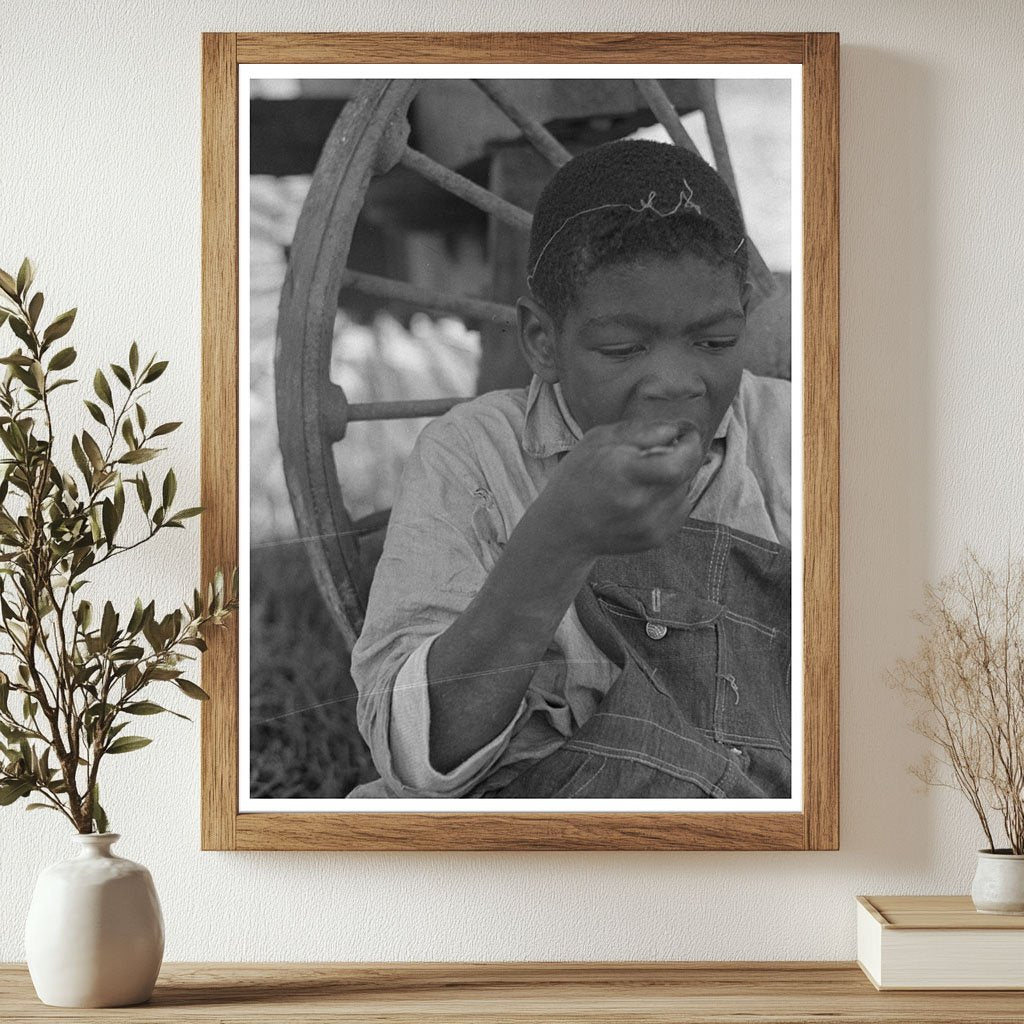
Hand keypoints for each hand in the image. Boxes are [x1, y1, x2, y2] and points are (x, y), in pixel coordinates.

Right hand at [535, 418, 704, 557]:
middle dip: (682, 457)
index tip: (686, 435)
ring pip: (685, 491)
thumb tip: (677, 429)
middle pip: (686, 474)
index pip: (679, 462)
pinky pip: (681, 510)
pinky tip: (646, 496)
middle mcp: (640, 503)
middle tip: (664, 452)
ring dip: (674, 479)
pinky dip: (671, 498)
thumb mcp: (598, 439)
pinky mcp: (656, 539)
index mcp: (624, 472)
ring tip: (645, 478)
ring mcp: (650, 525)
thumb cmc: (578, 477)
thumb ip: (641, 431)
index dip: (690, 445)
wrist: (563, 528)